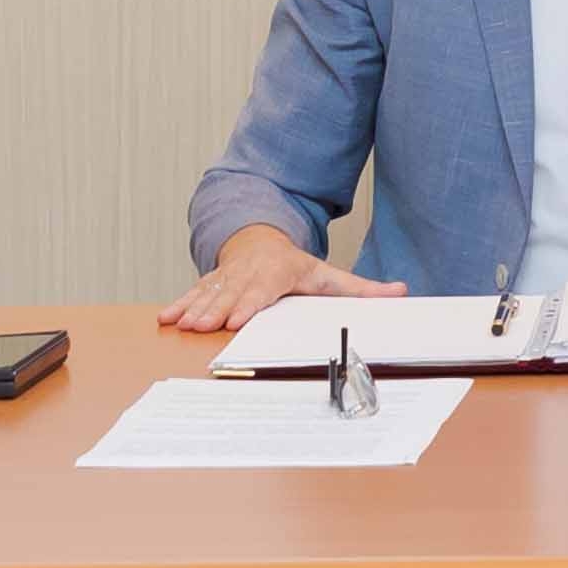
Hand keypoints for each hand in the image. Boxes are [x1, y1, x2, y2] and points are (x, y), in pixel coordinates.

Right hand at [166, 226, 388, 335]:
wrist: (259, 241)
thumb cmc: (294, 266)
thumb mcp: (328, 275)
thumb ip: (362, 289)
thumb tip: (401, 292)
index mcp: (277, 273)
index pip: (263, 291)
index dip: (249, 304)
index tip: (237, 319)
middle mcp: (249, 274)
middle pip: (232, 294)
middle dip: (216, 310)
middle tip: (202, 327)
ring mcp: (227, 277)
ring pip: (209, 293)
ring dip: (194, 309)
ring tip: (181, 324)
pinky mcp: (211, 282)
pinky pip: (193, 292)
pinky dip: (179, 305)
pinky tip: (166, 318)